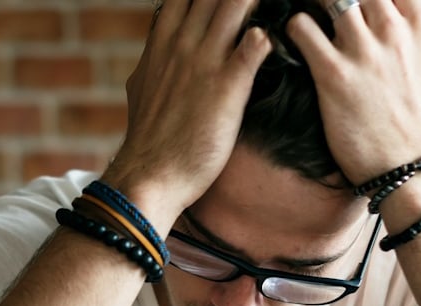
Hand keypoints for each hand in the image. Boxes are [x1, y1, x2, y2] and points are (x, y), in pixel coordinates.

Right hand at [103, 0, 271, 231]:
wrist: (152, 175)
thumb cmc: (149, 137)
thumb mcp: (142, 86)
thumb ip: (156, 60)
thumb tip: (159, 49)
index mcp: (162, 43)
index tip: (223, 5)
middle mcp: (183, 44)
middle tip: (258, 6)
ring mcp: (205, 61)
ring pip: (237, 5)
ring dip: (257, 4)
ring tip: (276, 10)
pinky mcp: (228, 85)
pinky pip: (256, 44)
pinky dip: (269, 36)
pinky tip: (278, 39)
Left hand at [287, 0, 420, 185]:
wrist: (409, 168)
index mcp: (419, 31)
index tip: (360, 6)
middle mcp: (393, 33)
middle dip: (341, 0)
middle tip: (327, 11)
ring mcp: (363, 52)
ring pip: (332, 0)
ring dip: (315, 6)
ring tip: (307, 19)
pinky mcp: (333, 73)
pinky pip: (303, 29)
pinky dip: (294, 27)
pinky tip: (293, 39)